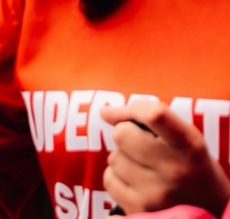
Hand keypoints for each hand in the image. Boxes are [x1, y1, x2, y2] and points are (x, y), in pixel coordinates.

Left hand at [103, 100, 229, 215]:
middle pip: (122, 134)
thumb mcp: (185, 137)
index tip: (131, 114)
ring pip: (114, 158)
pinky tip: (137, 183)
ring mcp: (156, 194)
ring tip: (145, 168)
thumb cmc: (192, 166)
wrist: (212, 212)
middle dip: (126, 135)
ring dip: (123, 159)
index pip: (154, 114)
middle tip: (141, 145)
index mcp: (189, 146)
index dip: (135, 109)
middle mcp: (174, 171)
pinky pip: (109, 180)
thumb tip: (105, 112)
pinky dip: (118, 178)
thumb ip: (149, 117)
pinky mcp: (141, 210)